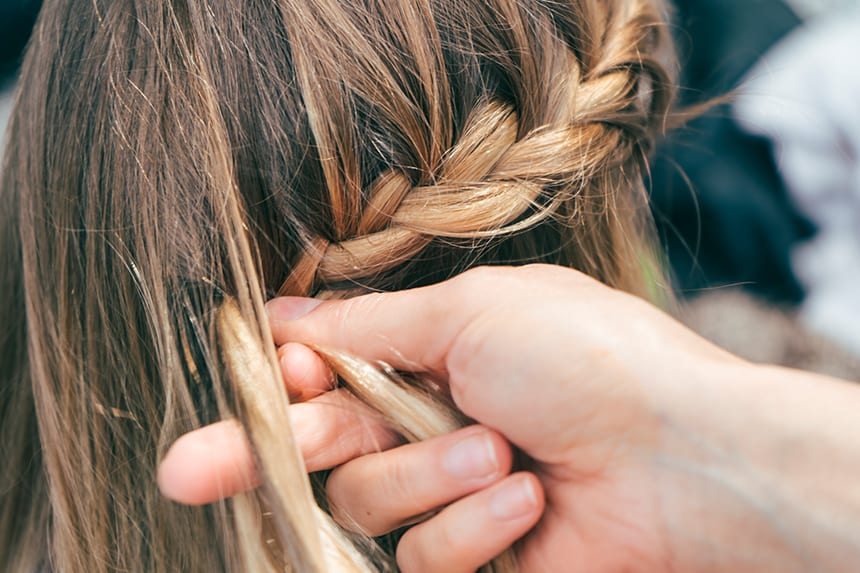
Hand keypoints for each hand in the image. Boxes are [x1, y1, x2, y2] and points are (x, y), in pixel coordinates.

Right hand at [160, 265, 859, 571]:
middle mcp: (431, 421)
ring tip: (496, 448)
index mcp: (430, 353)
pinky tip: (526, 499)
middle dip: (254, 454)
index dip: (278, 385)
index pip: (325, 373)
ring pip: (370, 499)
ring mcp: (451, 491)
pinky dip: (472, 524)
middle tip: (185, 471)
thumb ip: (370, 325)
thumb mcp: (470, 313)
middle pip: (316, 446)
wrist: (684, 455)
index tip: (246, 387)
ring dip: (425, 472)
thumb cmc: (586, 359)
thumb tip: (289, 316)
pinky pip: (427, 554)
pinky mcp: (476, 554)